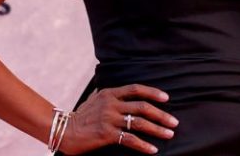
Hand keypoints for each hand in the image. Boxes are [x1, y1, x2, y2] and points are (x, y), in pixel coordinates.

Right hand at [59, 84, 178, 153]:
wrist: (65, 131)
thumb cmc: (81, 117)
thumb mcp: (95, 100)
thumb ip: (110, 97)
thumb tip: (126, 97)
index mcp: (109, 93)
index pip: (135, 89)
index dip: (153, 92)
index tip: (166, 98)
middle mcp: (111, 104)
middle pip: (142, 106)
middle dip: (161, 114)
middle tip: (174, 122)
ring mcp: (109, 118)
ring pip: (139, 122)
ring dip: (157, 129)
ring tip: (169, 134)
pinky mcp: (107, 134)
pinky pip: (130, 139)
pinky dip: (144, 145)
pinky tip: (153, 149)